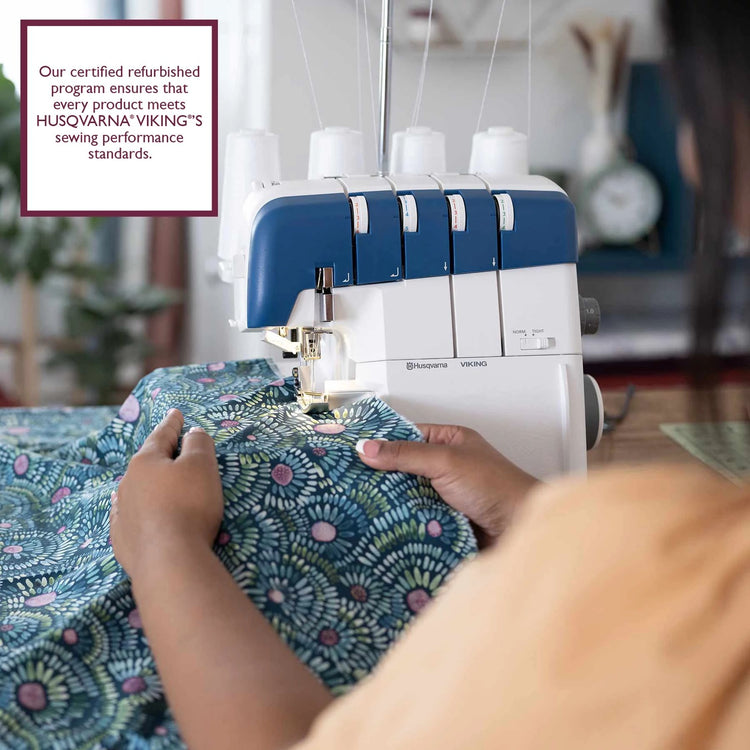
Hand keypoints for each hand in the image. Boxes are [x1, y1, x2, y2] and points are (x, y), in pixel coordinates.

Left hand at [110, 409, 223, 579]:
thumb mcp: (202, 466)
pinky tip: (131, 511)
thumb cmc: (189, 505)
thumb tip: (192, 433)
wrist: (168, 560)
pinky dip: (135, 509)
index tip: (176, 413)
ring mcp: (121, 513)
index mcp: (145, 462)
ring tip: (150, 479)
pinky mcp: (122, 540)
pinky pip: (128, 516)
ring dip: (146, 482)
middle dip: (159, 455)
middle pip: (146, 462)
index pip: (162, 435)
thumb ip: (198, 444)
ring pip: (134, 489)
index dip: (173, 424)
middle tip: (169, 447)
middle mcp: (127, 484)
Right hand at [357, 425, 536, 546]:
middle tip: (349, 480)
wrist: (520, 529)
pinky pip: (415, 517)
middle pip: (404, 467)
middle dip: (382, 475)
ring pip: (407, 494)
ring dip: (391, 501)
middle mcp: (447, 465)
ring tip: (358, 503)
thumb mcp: (446, 461)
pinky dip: (402, 521)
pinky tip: (381, 524)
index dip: (382, 442)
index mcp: (450, 441)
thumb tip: (367, 448)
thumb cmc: (495, 487)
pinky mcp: (443, 520)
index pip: (407, 436)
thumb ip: (406, 455)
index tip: (354, 449)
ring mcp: (444, 494)